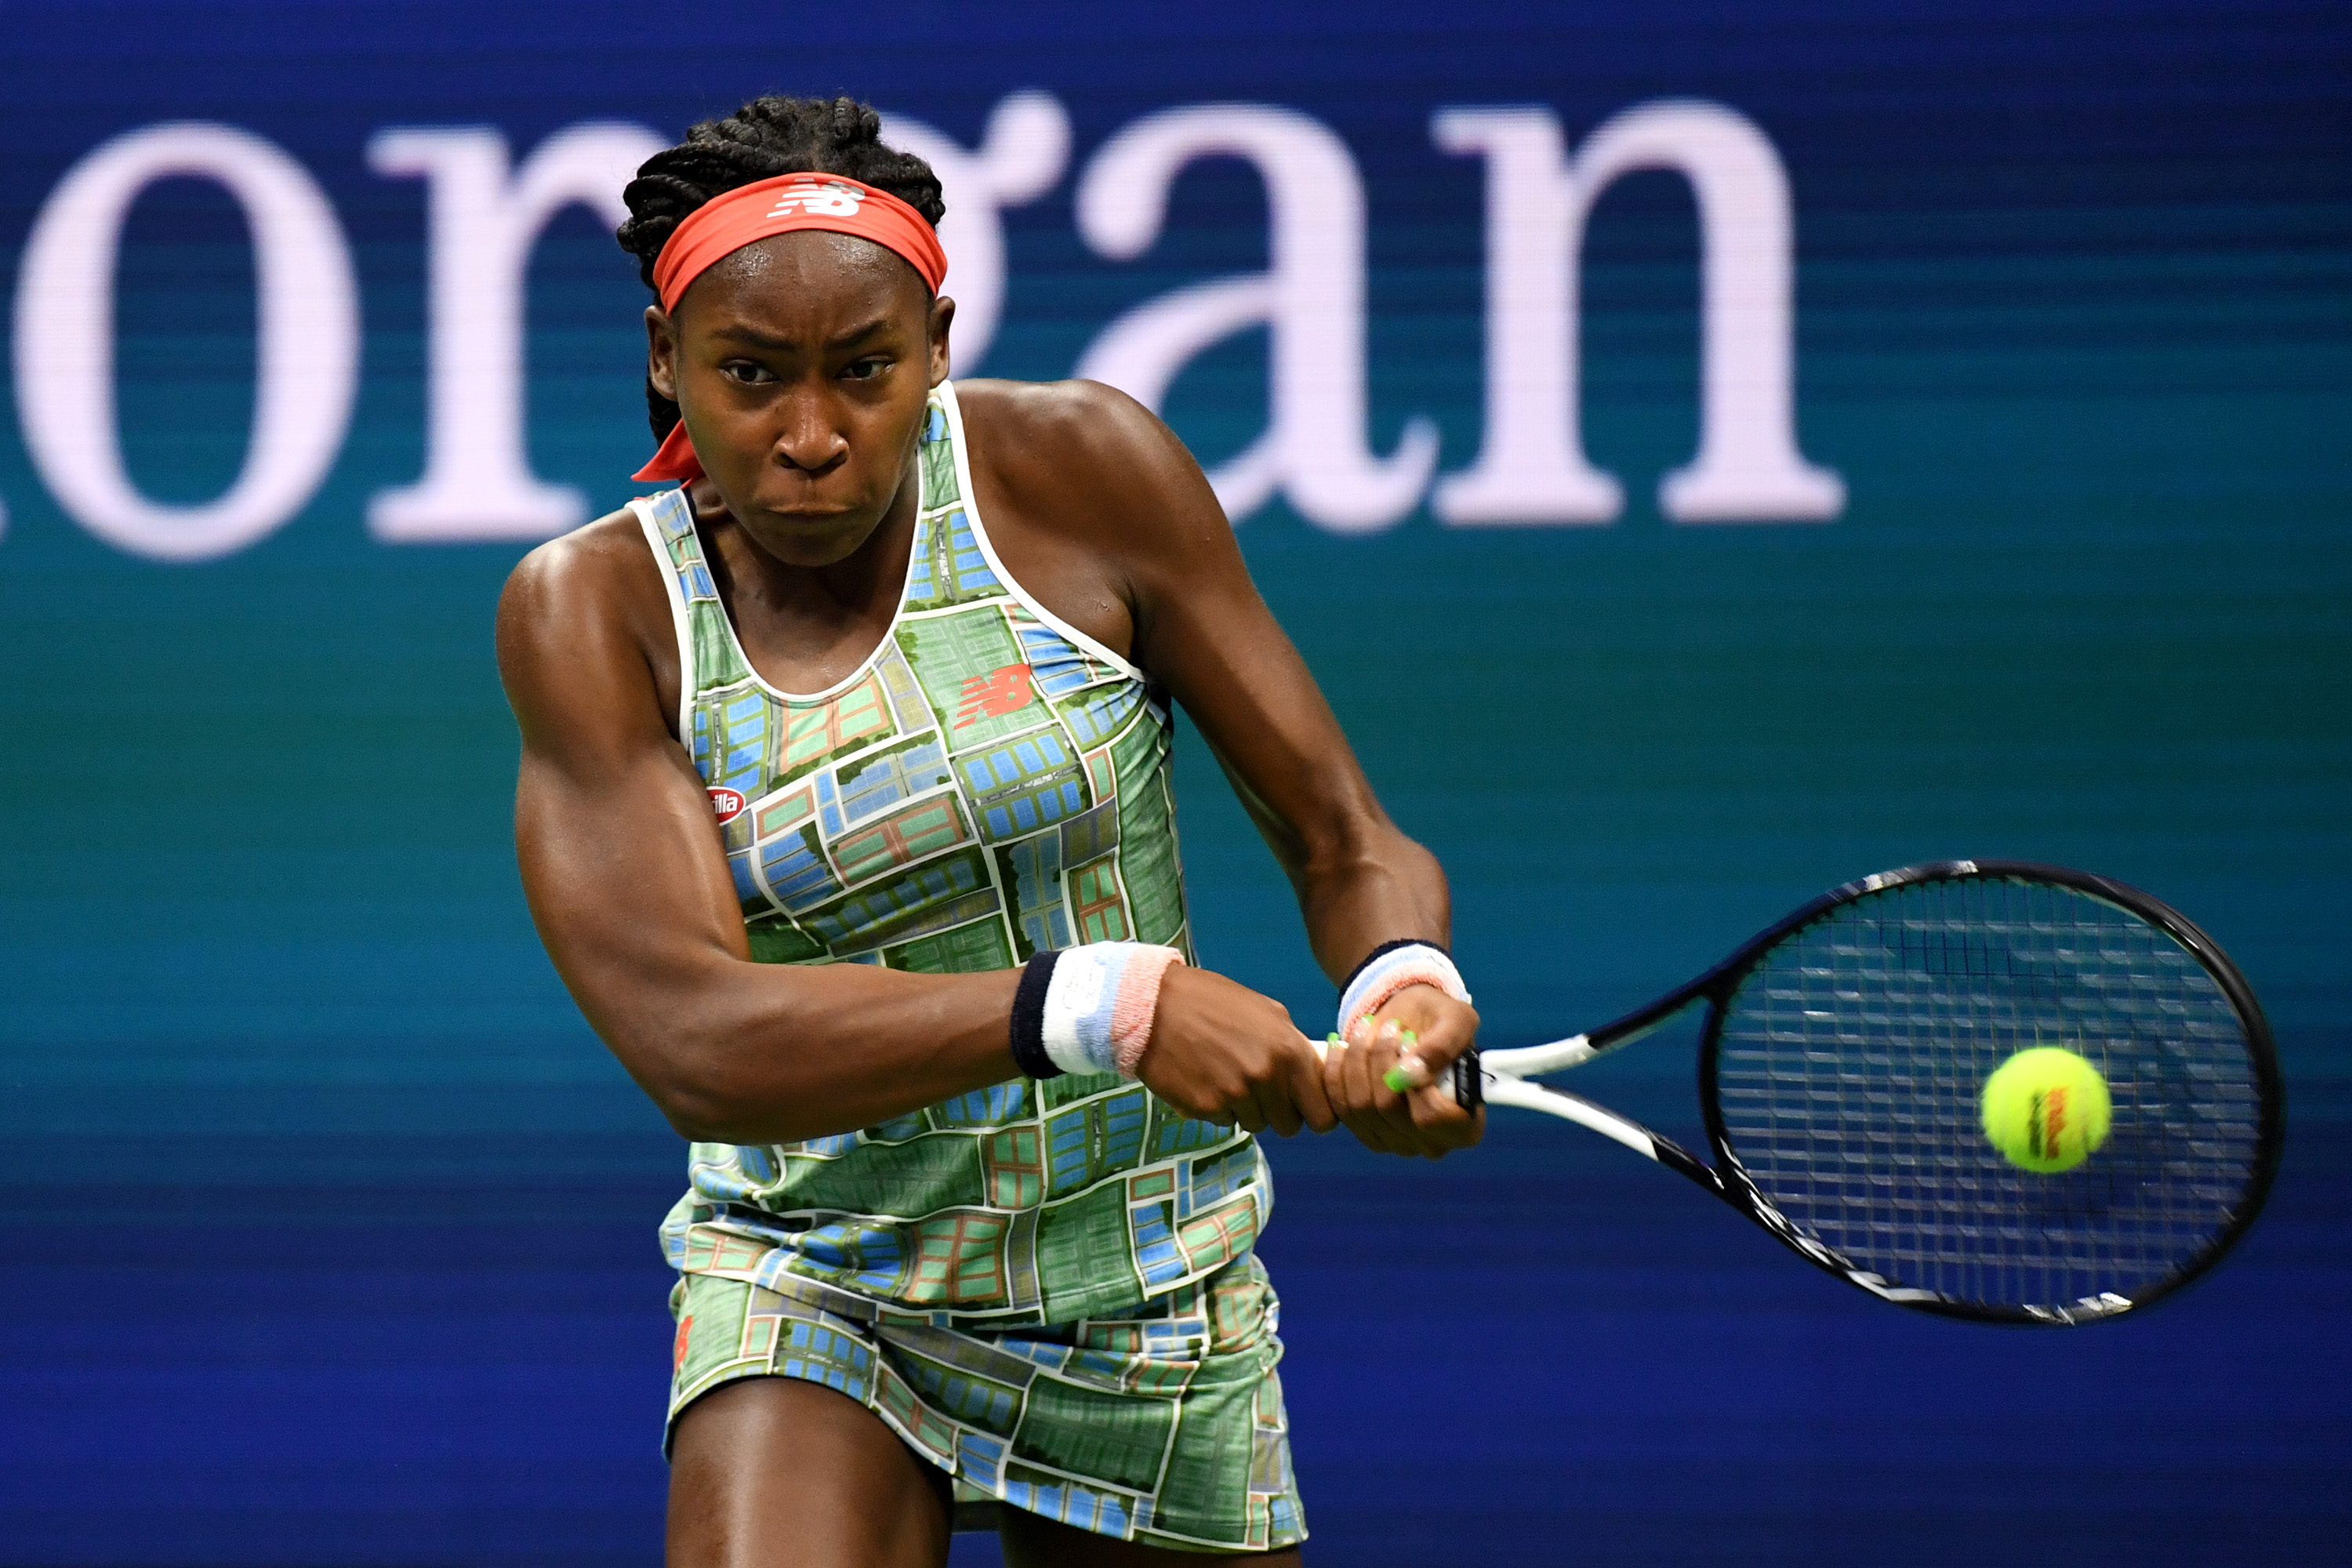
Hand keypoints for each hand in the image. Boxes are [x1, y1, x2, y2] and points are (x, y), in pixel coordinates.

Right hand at [1132, 966, 1336, 1136]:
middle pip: (1288, 1126)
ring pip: (1255, 1125)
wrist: (1155, 1004)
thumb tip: (1312, 1073)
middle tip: (1260, 1091)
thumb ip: (1292, 1045)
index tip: (1304, 1109)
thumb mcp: (1267, 1011)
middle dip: (1277, 1112)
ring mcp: (1235, 1095)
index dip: (1315, 1114)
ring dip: (1245, 1109)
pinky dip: (1217, 1108)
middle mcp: (1266, 1077)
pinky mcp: (1205, 1107)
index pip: (1323, 1114)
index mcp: (1289, 1051)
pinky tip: (1204, 1079)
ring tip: (1226, 1077)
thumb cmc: (1213, 1000)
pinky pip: (1223, 1122)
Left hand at [1323, 983, 1483, 1158]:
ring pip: (1361, 1106)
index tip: (1409, 1042)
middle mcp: (1432, 1144)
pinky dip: (1336, 1071)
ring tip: (1366, 1029)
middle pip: (1389, 1109)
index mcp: (1466, 1127)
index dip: (1413, 1081)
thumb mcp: (1457, 1020)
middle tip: (1388, 1026)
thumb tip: (1411, 1072)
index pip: (1430, 1117)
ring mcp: (1396, 1143)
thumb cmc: (1442, 1023)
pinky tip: (1341, 1046)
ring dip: (1357, 1059)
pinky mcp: (1365, 1132)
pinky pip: (1340, 1106)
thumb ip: (1442, 1046)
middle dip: (1381, 1059)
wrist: (1410, 1023)